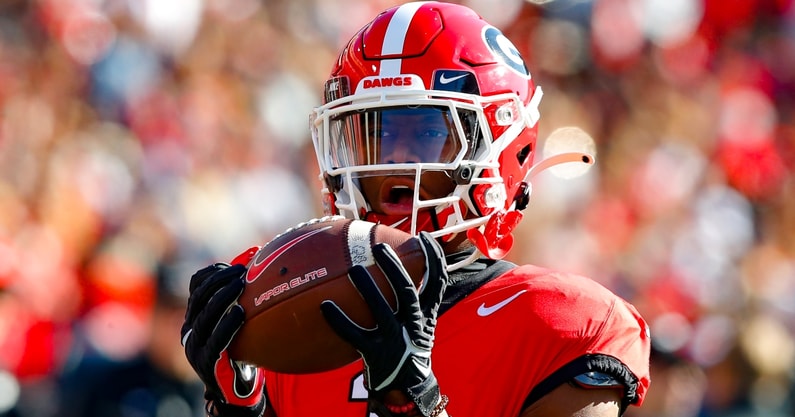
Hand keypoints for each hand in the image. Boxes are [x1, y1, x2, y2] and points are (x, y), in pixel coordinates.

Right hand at [181, 263, 266, 416]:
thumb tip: (257, 256)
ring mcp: (195, 347)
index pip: (195, 286)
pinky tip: (240, 312)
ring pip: (204, 316)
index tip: (234, 266)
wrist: (237, 389)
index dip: (212, 273)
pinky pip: (215, 340)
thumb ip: (240, 295)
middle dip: (218, 280)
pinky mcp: (206, 362)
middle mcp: (189, 330)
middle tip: (241, 272)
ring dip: (222, 297)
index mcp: (194, 316)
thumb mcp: (236, 322)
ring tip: (241, 284)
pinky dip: (227, 324)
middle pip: (198, 297)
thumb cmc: (241, 349)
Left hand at [321, 232, 448, 415]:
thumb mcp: (420, 326)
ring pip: (382, 310)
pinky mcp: (376, 354)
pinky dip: (339, 321)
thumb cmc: (409, 351)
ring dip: (368, 288)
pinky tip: (325, 306)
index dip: (433, 257)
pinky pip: (355, 335)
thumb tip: (400, 273)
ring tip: (353, 270)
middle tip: (378, 246)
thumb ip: (414, 303)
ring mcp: (395, 340)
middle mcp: (413, 325)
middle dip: (393, 266)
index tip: (425, 236)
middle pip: (405, 290)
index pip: (437, 281)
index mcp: (426, 315)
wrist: (409, 388)